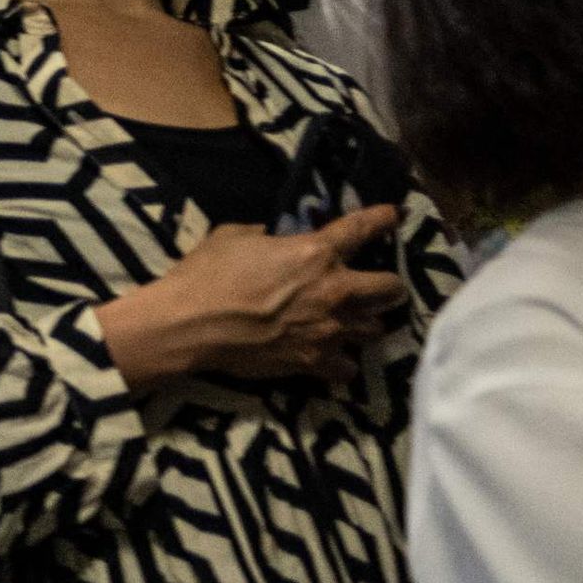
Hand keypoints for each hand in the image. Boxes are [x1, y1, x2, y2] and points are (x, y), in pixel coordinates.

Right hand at [101, 205, 407, 388]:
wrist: (189, 326)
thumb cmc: (206, 275)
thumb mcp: (233, 237)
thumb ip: (265, 236)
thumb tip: (274, 239)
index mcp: (316, 252)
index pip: (363, 229)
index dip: (382, 219)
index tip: (393, 215)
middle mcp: (334, 290)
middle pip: (390, 289)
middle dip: (389, 286)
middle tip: (378, 287)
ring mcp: (327, 330)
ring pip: (375, 329)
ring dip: (366, 323)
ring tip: (353, 323)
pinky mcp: (313, 362)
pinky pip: (347, 367)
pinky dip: (342, 362)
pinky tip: (331, 357)